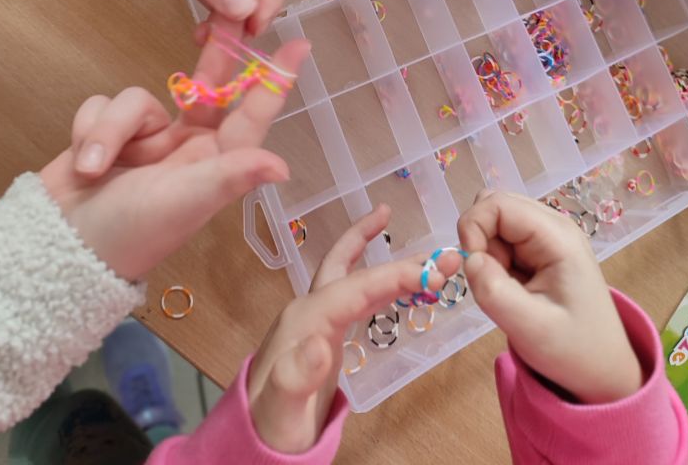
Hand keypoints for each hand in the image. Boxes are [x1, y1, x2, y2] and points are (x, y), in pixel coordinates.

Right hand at [40, 30, 308, 279]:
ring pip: (137, 98)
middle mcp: (187, 146)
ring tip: (95, 167)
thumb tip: (282, 168)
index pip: (251, 115)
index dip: (273, 81)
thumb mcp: (184, 203)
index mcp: (214, 163)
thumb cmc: (129, 234)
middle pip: (205, 84)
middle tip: (227, 13)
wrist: (56, 247)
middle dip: (214, 54)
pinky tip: (83, 162)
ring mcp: (147, 138)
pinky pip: (104, 104)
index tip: (299, 45)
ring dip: (113, 128)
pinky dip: (91, 130)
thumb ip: (230, 177)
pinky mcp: (109, 132)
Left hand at [248, 205, 461, 452]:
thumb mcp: (282, 407)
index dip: (392, 276)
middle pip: (346, 264)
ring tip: (429, 258)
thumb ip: (296, 376)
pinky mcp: (326, 334)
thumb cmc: (271, 427)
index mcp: (304, 319)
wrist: (255, 441)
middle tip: (431, 246)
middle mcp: (310, 310)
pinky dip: (382, 287)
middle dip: (383, 247)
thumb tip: (320, 344)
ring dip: (389, 266)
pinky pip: (357, 298)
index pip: (354, 287)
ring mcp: (317, 320)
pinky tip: (401, 285)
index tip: (432, 275)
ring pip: (355, 279)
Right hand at [458, 190, 641, 403]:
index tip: (473, 268)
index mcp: (557, 236)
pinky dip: (494, 261)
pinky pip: (501, 239)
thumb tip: (468, 259)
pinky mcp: (539, 249)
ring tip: (507, 288)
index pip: (497, 204)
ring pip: (494, 223)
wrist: (602, 370)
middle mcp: (553, 225)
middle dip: (479, 241)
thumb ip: (494, 291)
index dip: (474, 229)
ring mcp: (547, 235)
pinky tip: (512, 288)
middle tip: (492, 280)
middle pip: (494, 206)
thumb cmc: (573, 350)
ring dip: (486, 253)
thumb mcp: (530, 329)